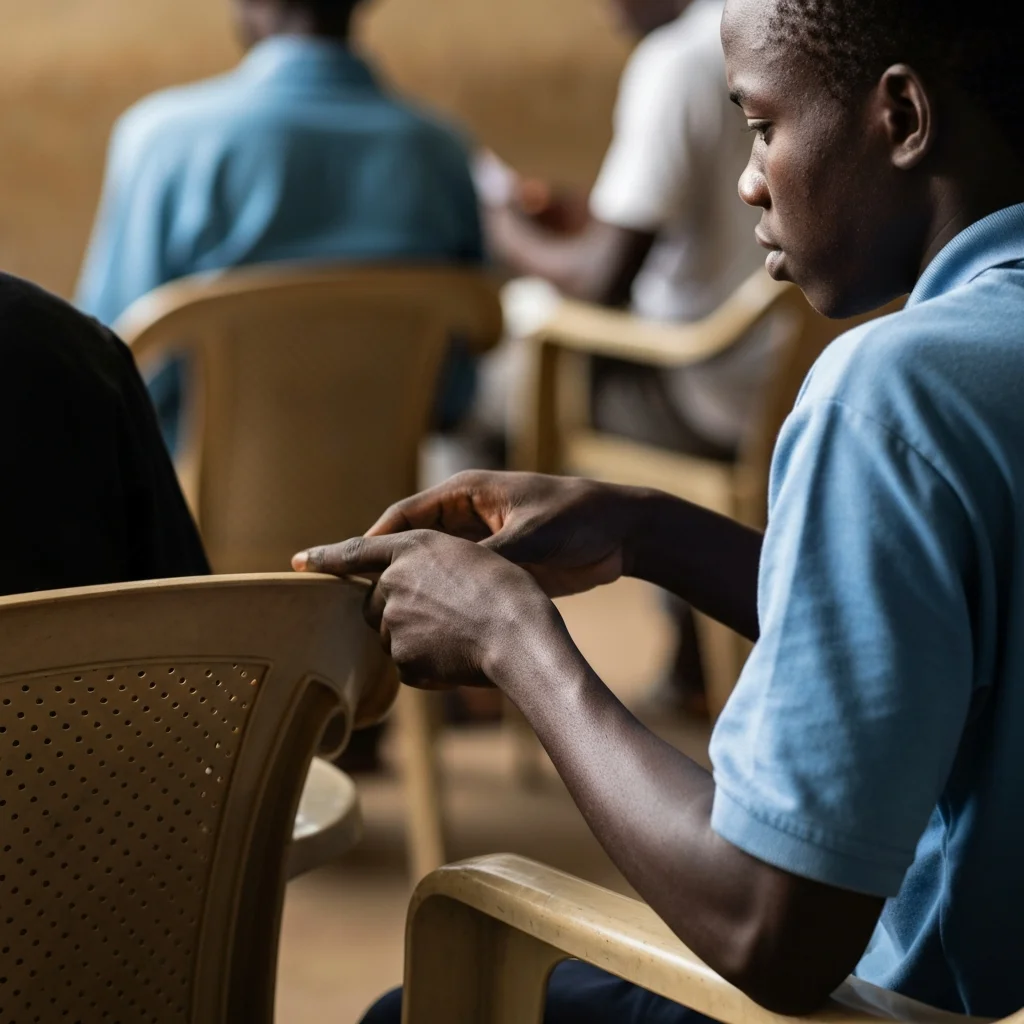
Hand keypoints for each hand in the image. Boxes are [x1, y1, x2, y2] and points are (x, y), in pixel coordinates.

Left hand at [293, 530, 563, 689]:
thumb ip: (426, 567)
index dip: (327, 556)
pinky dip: (428, 666)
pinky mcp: (402, 658)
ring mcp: (394, 621)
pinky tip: (458, 658)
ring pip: (392, 636)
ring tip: (459, 636)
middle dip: (397, 613)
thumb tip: (398, 590)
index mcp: (413, 548)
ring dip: (415, 640)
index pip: (357, 551)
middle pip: (375, 604)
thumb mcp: (469, 558)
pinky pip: (407, 666)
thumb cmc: (507, 592)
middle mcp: (394, 581)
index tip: (300, 561)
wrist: (519, 633)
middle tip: (444, 618)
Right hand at [358, 471, 644, 598]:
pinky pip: (455, 584)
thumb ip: (488, 558)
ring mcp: (480, 542)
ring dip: (403, 587)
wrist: (624, 532)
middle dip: (376, 568)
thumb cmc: (577, 519)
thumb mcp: (530, 537)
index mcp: (466, 493)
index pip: (402, 518)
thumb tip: (445, 585)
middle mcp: (466, 516)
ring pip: (428, 567)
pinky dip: (435, 600)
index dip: (365, 541)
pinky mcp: (497, 565)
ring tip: (369, 617)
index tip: (333, 566)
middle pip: (408, 543)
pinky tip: (416, 626)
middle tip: (340, 599)